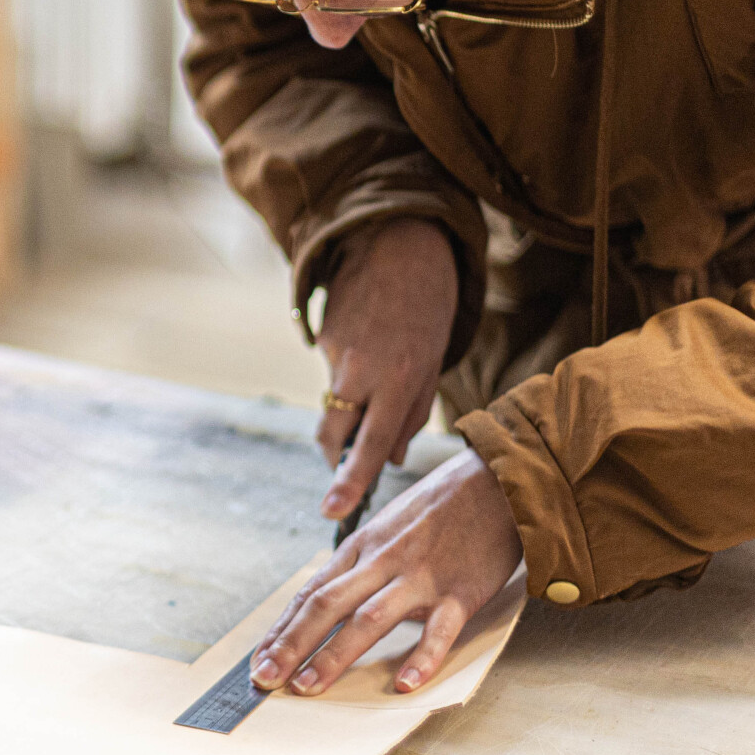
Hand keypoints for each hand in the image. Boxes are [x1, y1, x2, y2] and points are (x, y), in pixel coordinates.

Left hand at [248, 448, 520, 695]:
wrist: (497, 481)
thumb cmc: (440, 507)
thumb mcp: (387, 526)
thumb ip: (359, 561)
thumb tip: (327, 596)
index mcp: (361, 547)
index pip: (311, 592)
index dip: (282, 627)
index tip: (259, 659)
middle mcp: (382, 561)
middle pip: (327, 605)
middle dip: (292, 643)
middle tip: (266, 678)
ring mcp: (420, 576)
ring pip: (369, 618)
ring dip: (335, 654)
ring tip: (308, 686)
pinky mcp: (461, 591)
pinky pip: (439, 629)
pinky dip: (422, 657)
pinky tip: (405, 684)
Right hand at [316, 218, 457, 522]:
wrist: (400, 243)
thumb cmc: (428, 307)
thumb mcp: (432, 364)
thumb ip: (409, 415)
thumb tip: (387, 458)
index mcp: (399, 381)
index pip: (369, 446)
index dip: (350, 482)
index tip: (332, 511)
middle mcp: (363, 372)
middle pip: (332, 436)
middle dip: (335, 459)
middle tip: (347, 464)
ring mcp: (337, 354)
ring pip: (334, 403)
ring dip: (349, 406)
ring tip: (380, 366)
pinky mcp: (323, 337)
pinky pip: (334, 370)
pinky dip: (349, 367)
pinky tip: (370, 336)